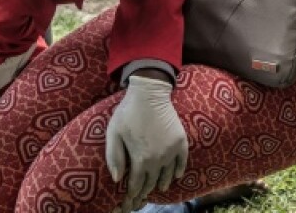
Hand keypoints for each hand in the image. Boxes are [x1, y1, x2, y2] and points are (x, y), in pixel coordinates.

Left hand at [105, 74, 188, 212]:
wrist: (150, 93)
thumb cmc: (128, 112)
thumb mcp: (113, 134)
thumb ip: (114, 157)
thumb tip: (117, 179)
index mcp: (140, 159)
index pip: (136, 184)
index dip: (131, 195)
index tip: (128, 201)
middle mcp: (158, 159)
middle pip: (152, 182)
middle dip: (145, 192)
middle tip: (141, 198)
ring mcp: (171, 151)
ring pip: (168, 175)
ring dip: (162, 184)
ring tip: (159, 188)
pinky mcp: (181, 141)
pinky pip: (182, 162)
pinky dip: (179, 171)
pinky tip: (176, 176)